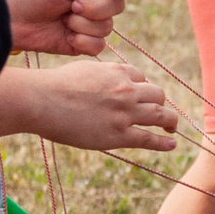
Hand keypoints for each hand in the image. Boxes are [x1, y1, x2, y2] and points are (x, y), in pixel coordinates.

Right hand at [0, 62, 176, 152]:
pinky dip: (164, 142)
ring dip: (169, 121)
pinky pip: (149, 139)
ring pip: (160, 115)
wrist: (42, 100)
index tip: (141, 96)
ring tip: (171, 127)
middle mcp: (126, 90)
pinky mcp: (119, 134)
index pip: (140, 77)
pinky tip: (172, 144)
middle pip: (157, 94)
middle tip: (161, 112)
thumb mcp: (83, 69)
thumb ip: (100, 75)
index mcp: (116, 71)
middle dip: (160, 102)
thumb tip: (104, 80)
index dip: (142, 87)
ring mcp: (124, 112)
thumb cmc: (54, 85)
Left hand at [5, 0, 133, 55]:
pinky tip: (67, 35)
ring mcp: (92, 22)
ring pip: (108, 27)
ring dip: (83, 24)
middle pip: (119, 4)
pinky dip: (82, 40)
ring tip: (63, 19)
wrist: (14, 20)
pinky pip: (99, 45)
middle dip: (96, 8)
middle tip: (72, 5)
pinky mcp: (85, 42)